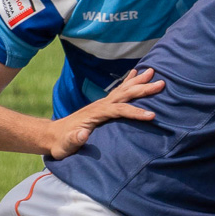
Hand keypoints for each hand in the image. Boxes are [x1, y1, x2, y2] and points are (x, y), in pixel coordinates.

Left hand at [44, 68, 163, 158]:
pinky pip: (118, 91)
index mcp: (95, 114)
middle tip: (161, 83)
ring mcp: (101, 104)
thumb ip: (74, 139)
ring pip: (123, 89)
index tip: (152, 115)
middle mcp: (100, 105)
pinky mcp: (102, 106)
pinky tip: (135, 74)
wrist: (53, 136)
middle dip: (143, 89)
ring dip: (138, 81)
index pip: (119, 110)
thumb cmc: (61, 144)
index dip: (135, 112)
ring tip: (153, 70)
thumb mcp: (66, 145)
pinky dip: (128, 82)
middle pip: (124, 94)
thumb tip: (82, 133)